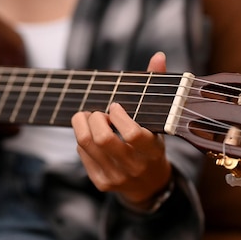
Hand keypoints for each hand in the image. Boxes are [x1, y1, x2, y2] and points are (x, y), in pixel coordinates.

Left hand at [71, 51, 171, 208]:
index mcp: (152, 150)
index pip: (132, 134)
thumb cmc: (152, 142)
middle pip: (102, 139)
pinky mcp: (101, 182)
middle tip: (98, 112)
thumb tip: (158, 56)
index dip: (118, 115)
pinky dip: (82, 140)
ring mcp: (116, 177)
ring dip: (82, 124)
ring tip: (89, 117)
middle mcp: (134, 166)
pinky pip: (82, 154)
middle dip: (94, 118)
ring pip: (86, 144)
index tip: (115, 106)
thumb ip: (156, 87)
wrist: (149, 184)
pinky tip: (91, 135)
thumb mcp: (158, 120)